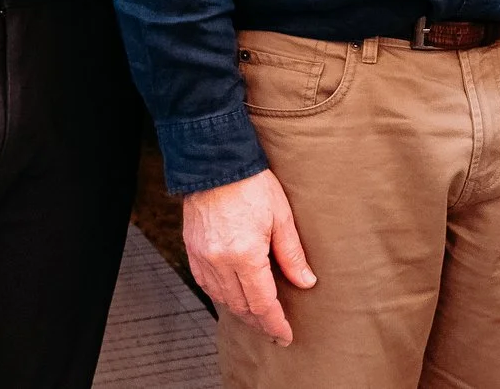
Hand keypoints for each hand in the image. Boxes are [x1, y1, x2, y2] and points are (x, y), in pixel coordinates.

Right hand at [183, 169, 314, 345]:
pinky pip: (206, 284)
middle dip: (260, 323)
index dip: (275, 323)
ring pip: (223, 299)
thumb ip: (292, 254)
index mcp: (245, 255)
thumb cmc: (252, 184)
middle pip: (241, 306)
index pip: (262, 303)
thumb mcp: (281, 216)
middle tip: (275, 332)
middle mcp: (220, 262)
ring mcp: (203, 258)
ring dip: (241, 312)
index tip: (285, 336)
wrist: (215, 163)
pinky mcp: (192, 251)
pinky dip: (222, 295)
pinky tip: (233, 297)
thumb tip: (306, 282)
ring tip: (258, 318)